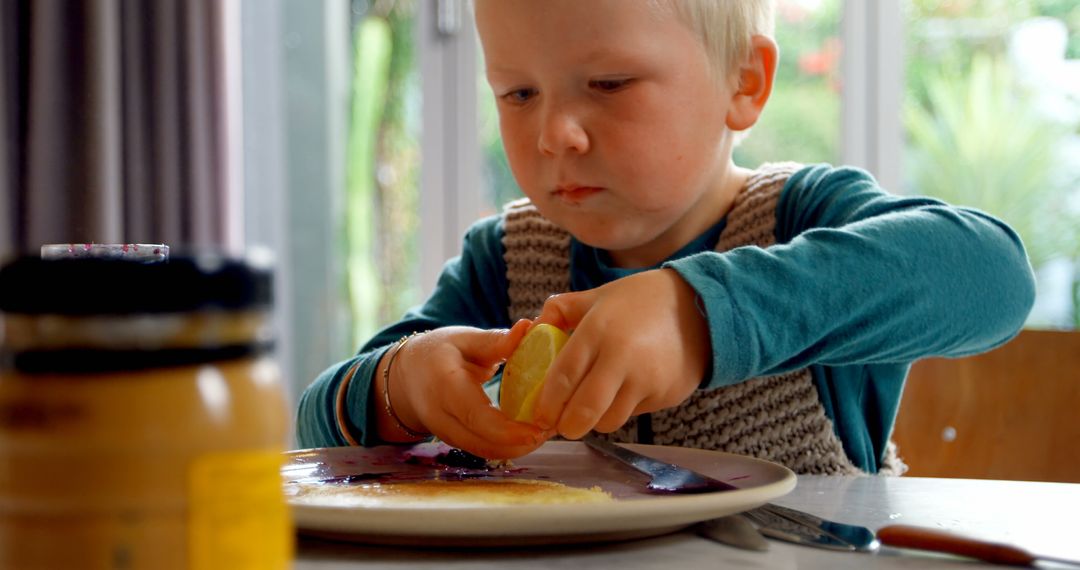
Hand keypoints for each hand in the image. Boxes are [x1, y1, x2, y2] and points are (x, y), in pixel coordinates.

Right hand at [379, 320, 547, 458]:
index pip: (477, 417)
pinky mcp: (455, 442)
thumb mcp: (464, 339)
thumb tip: (529, 328)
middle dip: (522, 443)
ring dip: (519, 447)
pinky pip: (484, 450)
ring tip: (547, 430)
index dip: (510, 429)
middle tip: (554, 427)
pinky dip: (509, 446)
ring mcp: (445, 434)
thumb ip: (496, 340)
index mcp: (444, 387)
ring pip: (486, 452)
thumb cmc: (437, 352)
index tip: (541, 427)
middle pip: (484, 444)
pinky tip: (530, 433)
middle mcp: (441, 417)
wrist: (406, 376)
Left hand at [532, 268, 709, 438]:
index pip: (562, 377)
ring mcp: (647, 379)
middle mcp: (621, 357)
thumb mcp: (598, 296)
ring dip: (595, 421)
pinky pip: (633, 414)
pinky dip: (622, 410)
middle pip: (584, 411)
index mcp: (598, 330)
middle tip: (561, 425)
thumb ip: (561, 310)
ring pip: (609, 420)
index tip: (540, 414)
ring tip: (592, 407)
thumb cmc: (640, 301)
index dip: (546, 403)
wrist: (699, 307)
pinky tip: (624, 392)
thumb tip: (532, 328)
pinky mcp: (665, 395)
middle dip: (567, 426)